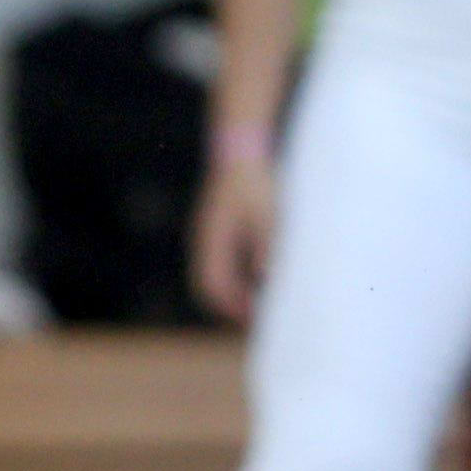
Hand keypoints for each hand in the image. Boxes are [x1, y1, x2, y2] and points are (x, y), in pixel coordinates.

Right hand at [191, 154, 277, 323]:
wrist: (241, 150)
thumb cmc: (255, 181)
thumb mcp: (265, 213)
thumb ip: (264, 244)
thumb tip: (265, 276)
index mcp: (212, 239)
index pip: (212, 285)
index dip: (231, 307)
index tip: (255, 320)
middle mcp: (205, 240)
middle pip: (209, 286)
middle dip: (230, 306)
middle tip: (258, 320)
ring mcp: (209, 235)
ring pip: (214, 275)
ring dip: (234, 292)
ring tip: (260, 304)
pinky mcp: (218, 230)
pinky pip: (221, 263)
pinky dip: (236, 277)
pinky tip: (258, 278)